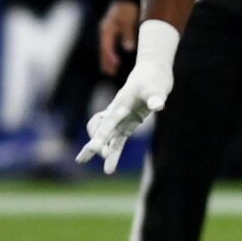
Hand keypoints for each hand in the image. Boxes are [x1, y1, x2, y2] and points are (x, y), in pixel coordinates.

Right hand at [76, 19, 178, 173]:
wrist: (152, 72)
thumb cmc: (153, 78)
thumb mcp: (156, 87)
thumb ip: (155, 97)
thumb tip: (157, 106)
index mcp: (120, 103)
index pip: (108, 121)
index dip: (101, 134)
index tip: (95, 148)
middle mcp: (117, 112)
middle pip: (100, 129)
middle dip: (94, 143)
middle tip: (84, 158)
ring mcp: (121, 118)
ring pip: (106, 137)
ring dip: (100, 150)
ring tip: (86, 164)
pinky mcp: (128, 123)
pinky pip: (118, 140)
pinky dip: (113, 152)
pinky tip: (109, 168)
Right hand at [98, 0, 139, 76]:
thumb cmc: (128, 8)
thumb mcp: (129, 21)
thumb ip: (128, 35)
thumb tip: (128, 48)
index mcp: (107, 29)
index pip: (106, 46)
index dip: (110, 57)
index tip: (115, 65)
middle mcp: (105, 30)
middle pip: (103, 48)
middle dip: (106, 61)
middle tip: (109, 73)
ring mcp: (107, 29)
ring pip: (105, 46)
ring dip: (107, 57)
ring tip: (110, 69)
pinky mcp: (112, 28)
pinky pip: (109, 43)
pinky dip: (110, 51)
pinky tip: (115, 57)